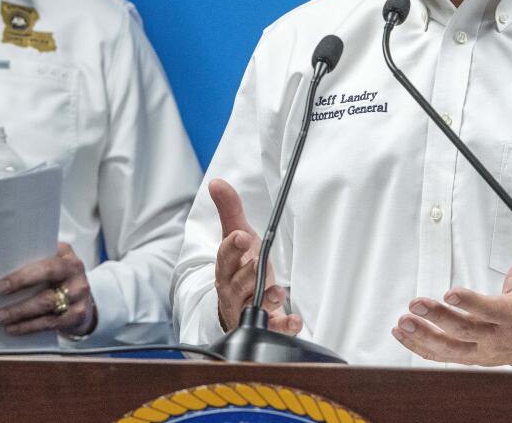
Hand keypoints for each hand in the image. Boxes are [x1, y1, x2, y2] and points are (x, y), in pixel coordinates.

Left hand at [0, 242, 96, 337]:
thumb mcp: (53, 262)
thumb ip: (35, 260)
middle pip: (47, 282)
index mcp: (67, 258)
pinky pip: (49, 323)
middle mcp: (76, 275)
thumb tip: (1, 268)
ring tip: (1, 317)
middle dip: (20, 291)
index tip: (0, 285)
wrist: (82, 298)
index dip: (23, 276)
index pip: (46, 265)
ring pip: (47, 305)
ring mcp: (78, 297)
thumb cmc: (59, 277)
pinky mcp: (76, 316)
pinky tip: (13, 328)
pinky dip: (29, 326)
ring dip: (21, 312)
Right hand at [209, 178, 300, 334]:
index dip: (232, 246)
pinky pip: (271, 328)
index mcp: (226, 267)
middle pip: (237, 283)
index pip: (225, 256)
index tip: (242, 236)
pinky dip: (283, 326)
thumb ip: (229, 210)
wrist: (239, 303)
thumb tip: (216, 182)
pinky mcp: (263, 325)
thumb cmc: (239, 265)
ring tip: (278, 293)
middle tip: (257, 263)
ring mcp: (246, 309)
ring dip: (265, 299)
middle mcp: (233, 290)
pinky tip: (294, 320)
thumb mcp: (237, 236)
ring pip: (252, 307)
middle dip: (247, 273)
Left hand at [393, 233, 511, 370]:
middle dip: (438, 317)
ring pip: (450, 349)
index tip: (450, 293)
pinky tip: (402, 334)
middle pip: (464, 331)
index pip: (491, 311)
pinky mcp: (470, 358)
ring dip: (424, 336)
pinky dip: (419, 347)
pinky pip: (442, 356)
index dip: (471, 303)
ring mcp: (482, 352)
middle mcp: (496, 337)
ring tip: (404, 322)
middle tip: (416, 304)